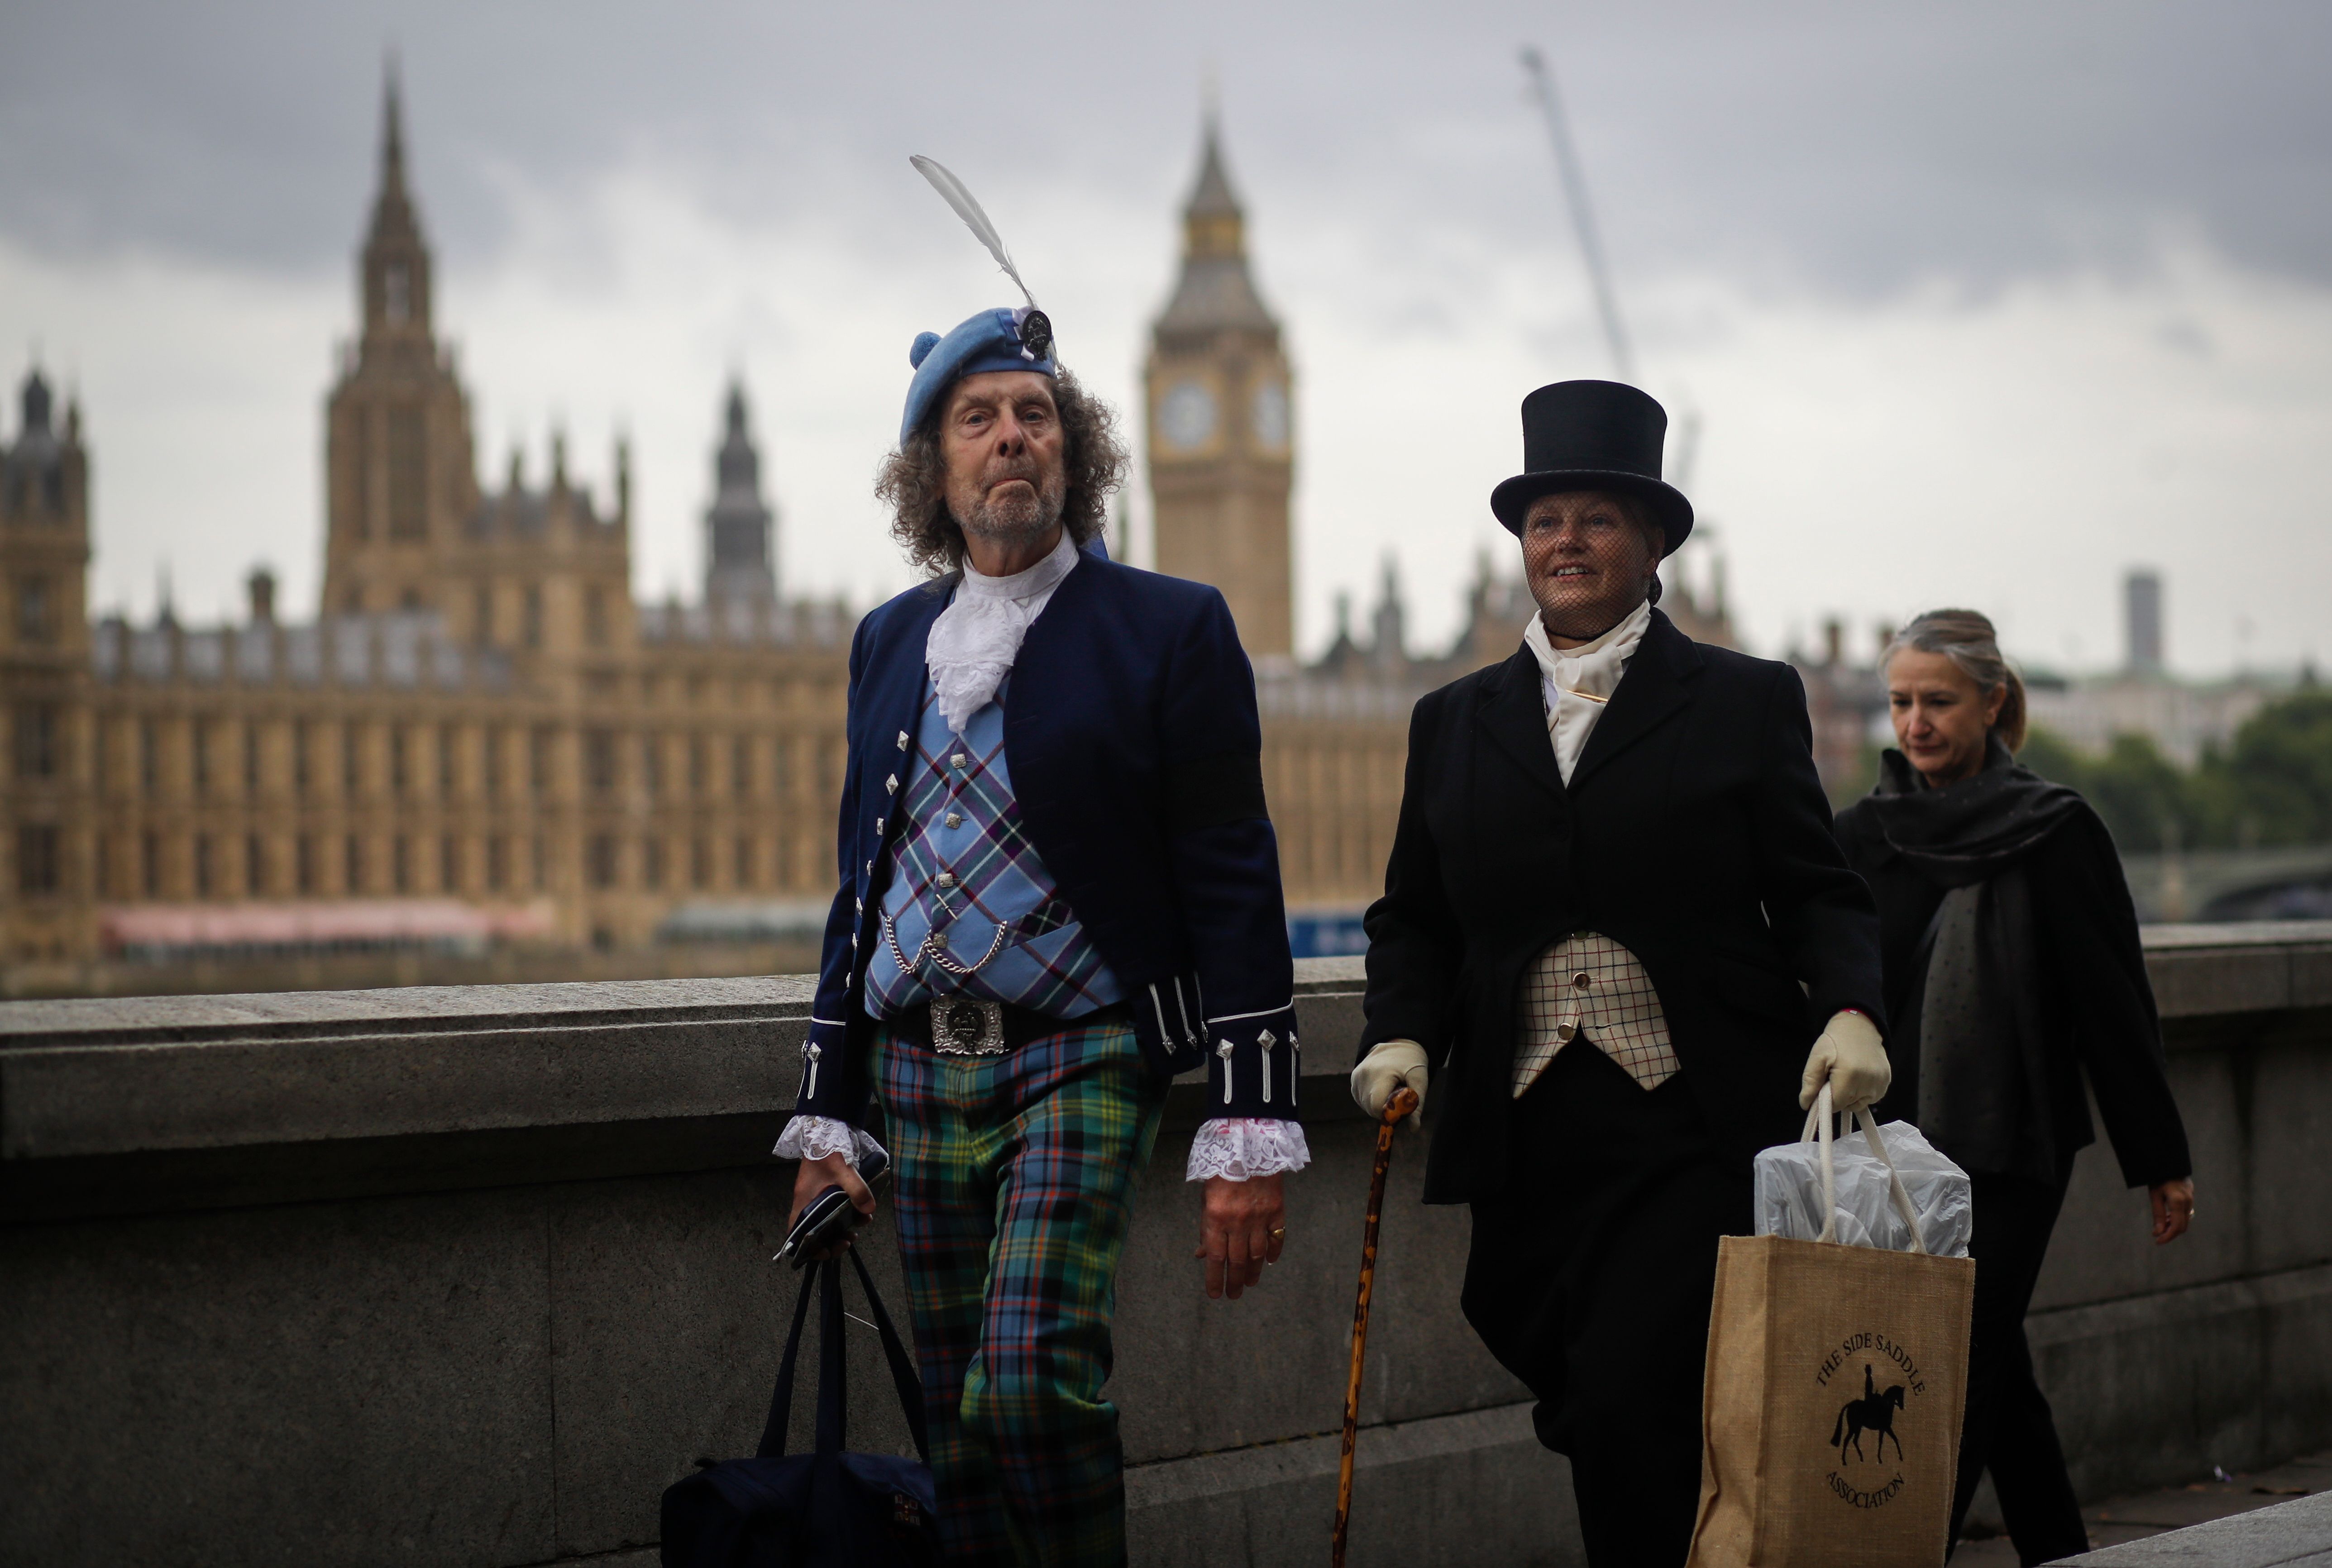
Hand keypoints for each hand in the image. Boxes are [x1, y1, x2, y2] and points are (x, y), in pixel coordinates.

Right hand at [787, 1151, 875, 1259]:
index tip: (825, 1251)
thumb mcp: (844, 1171)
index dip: (808, 1249)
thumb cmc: (828, 1151)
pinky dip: (846, 1216)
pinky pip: (833, 1211)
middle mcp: (807, 1203)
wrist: (826, 1130)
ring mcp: (816, 1198)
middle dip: (831, 1242)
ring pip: (826, 1223)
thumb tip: (868, 1210)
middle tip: (847, 1242)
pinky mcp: (826, 1192)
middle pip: (813, 1234)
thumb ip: (857, 1189)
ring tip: (857, 1231)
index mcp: (804, 1202)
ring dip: (840, 1231)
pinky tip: (862, 1214)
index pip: (796, 1235)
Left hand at [1195, 1172, 1285, 1300]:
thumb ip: (1205, 1228)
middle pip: (1237, 1261)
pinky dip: (1273, 1252)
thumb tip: (1203, 1255)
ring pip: (1257, 1254)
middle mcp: (1238, 1221)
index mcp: (1216, 1217)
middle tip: (1234, 1295)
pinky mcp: (1276, 1209)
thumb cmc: (1220, 1172)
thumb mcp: (1206, 1199)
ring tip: (1250, 1283)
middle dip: (1235, 1281)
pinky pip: (1276, 1238)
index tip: (1215, 1295)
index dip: (1215, 1279)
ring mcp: (1259, 1217)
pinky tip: (1268, 1262)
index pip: (1216, 1258)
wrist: (1247, 1145)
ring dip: (1253, 1272)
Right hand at [1351, 1040, 1428, 1120]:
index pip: (1377, 1106)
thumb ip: (1417, 1104)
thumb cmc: (1411, 1062)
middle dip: (1385, 1110)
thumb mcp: (1419, 1080)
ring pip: (1365, 1106)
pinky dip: (1372, 1101)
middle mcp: (1362, 1075)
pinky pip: (1361, 1100)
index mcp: (1379, 1073)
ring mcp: (1356, 1077)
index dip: (1389, 1113)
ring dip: (1379, 1106)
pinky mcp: (1353, 1080)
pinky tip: (1382, 1089)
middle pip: (1370, 1108)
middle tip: (1398, 1099)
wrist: (1397, 1043)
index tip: (1401, 1108)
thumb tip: (1414, 1129)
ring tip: (1390, 1090)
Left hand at [1799, 1010, 1890, 1112]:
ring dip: (1851, 1097)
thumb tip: (1806, 1104)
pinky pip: (1872, 1098)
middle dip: (1838, 1097)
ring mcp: (1880, 1082)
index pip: (1836, 1105)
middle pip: (1848, 1105)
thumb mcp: (1817, 1057)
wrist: (1858, 1026)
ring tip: (1846, 1078)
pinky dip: (1863, 1093)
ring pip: (1860, 1104)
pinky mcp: (1886, 1081)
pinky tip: (1857, 1079)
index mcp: (1850, 1076)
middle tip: (1834, 1079)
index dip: (1826, 1100)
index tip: (1824, 1087)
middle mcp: (1869, 1082)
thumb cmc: (1835, 1041)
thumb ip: (1810, 1082)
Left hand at [2150, 1177, 2193, 1244]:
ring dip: (2173, 1226)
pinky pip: (2186, 1212)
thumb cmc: (2158, 1177)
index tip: (2157, 1241)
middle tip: (2157, 1236)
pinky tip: (2167, 1218)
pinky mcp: (2190, 1196)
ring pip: (2185, 1220)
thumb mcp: (2154, 1195)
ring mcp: (2191, 1198)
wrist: (2168, 1161)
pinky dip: (2177, 1218)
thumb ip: (2158, 1214)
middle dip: (2170, 1233)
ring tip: (2160, 1226)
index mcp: (2178, 1201)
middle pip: (2182, 1226)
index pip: (2177, 1226)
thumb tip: (2158, 1233)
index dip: (2168, 1236)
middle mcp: (2187, 1201)